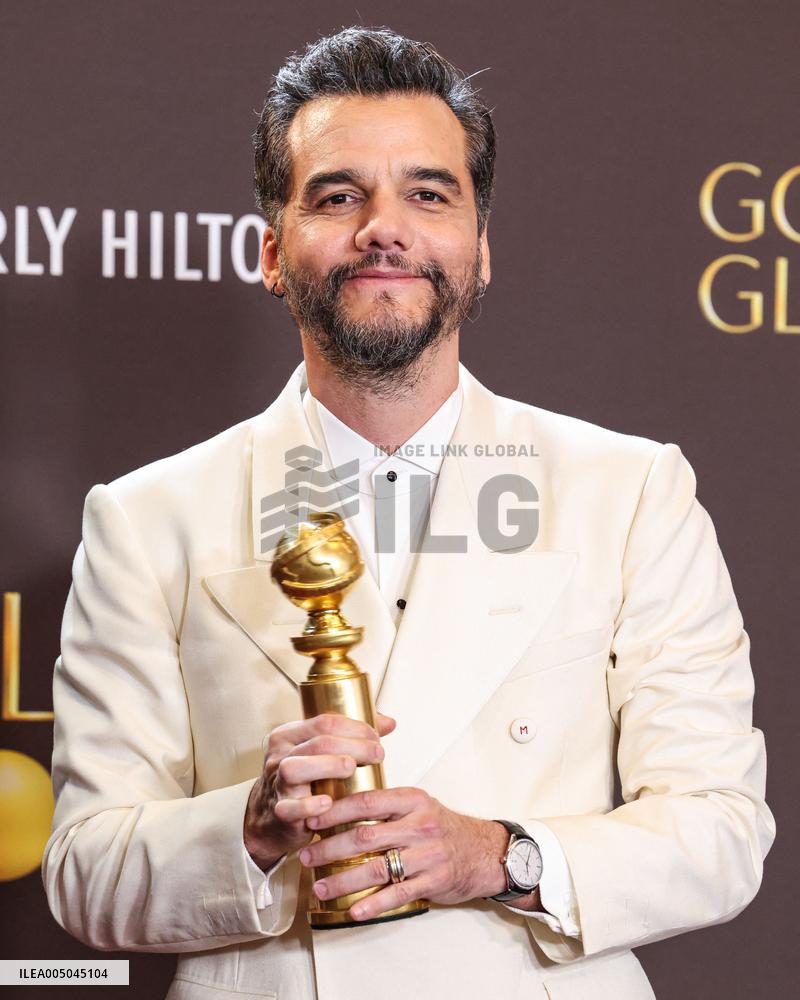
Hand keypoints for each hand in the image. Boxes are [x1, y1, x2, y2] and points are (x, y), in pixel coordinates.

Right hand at [244, 712, 395, 870]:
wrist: (273, 818)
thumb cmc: (305, 780)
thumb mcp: (319, 753)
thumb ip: (352, 736)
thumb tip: (389, 723)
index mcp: (289, 735)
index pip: (324, 722)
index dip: (355, 727)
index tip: (377, 738)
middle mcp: (279, 756)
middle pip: (317, 744)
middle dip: (354, 746)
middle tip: (378, 753)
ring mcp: (276, 783)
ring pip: (295, 768)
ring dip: (328, 766)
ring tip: (352, 769)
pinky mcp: (279, 811)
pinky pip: (290, 807)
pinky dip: (310, 805)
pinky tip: (329, 803)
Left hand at [298, 787, 510, 920]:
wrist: (484, 851)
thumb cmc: (443, 827)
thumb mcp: (418, 805)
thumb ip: (386, 805)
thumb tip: (339, 807)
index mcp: (412, 800)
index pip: (366, 802)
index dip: (335, 812)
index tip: (312, 821)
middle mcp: (419, 825)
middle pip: (365, 837)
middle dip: (330, 849)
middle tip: (306, 856)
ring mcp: (427, 855)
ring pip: (377, 869)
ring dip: (343, 880)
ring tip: (320, 887)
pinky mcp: (434, 880)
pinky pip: (398, 894)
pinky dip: (374, 904)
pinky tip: (354, 910)